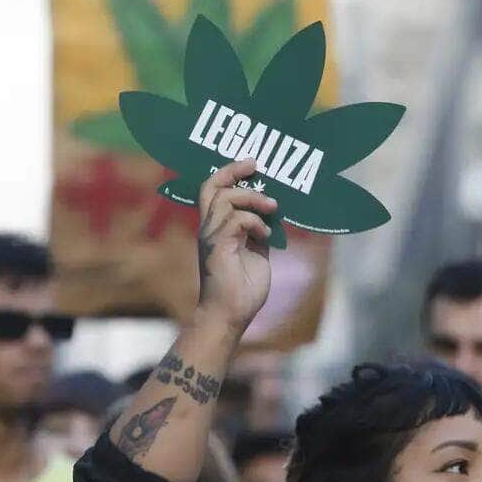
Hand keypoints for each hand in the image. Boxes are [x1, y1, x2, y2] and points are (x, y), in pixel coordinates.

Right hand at [195, 158, 275, 335]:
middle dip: (233, 170)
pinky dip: (255, 222)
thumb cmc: (242, 290)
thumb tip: (271, 216)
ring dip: (252, 198)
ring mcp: (211, 237)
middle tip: (256, 166)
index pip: (213, 190)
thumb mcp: (257, 253)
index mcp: (215, 228)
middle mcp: (208, 229)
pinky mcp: (218, 248)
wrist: (231, 316)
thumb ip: (259, 232)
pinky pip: (235, 220)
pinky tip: (266, 235)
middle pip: (211, 186)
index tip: (251, 165)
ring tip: (272, 208)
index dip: (229, 172)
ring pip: (225, 198)